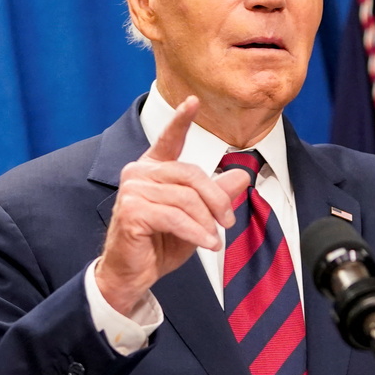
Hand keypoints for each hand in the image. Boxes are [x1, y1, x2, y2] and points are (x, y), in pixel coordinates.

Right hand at [95, 96, 251, 314]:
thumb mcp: (195, 216)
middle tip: (228, 222)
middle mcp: (138, 173)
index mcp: (152, 168)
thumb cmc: (159, 243)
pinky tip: (207, 245)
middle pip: (191, 174)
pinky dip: (196, 233)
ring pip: (186, 198)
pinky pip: (175, 217)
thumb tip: (243, 175)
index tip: (193, 101)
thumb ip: (215, 194)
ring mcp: (132, 191)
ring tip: (214, 240)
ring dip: (206, 222)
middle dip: (216, 199)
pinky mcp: (131, 211)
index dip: (181, 120)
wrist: (133, 274)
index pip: (169, 139)